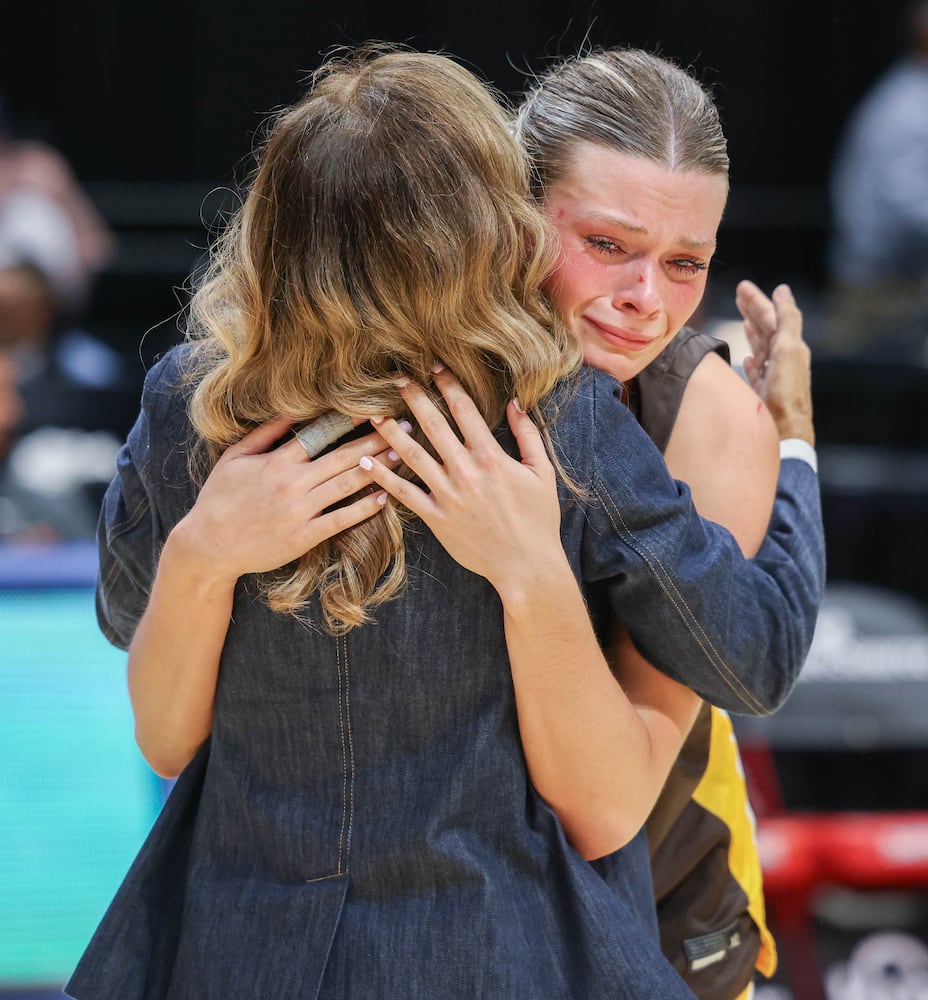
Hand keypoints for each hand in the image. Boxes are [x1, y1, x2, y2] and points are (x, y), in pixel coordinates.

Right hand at [174, 417, 396, 581]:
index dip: (350, 419)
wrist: (208, 545)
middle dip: (377, 440)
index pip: (321, 433)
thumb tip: (291, 410)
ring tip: (403, 455)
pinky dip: (364, 508)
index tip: (375, 408)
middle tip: (404, 427)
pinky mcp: (304, 537)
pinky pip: (341, 520)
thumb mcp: (235, 458)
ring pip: (347, 485)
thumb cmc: (219, 498)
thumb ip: (265, 434)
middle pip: (343, 457)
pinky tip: (385, 497)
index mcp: (277, 461)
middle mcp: (292, 483)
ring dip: (379, 468)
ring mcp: (300, 511)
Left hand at [357, 366, 568, 599]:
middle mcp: (465, 471)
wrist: (526, 565)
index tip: (434, 366)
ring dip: (391, 432)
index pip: (464, 409)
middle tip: (397, 378)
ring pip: (412, 455)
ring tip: (373, 413)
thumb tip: (514, 402)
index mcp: (491, 456)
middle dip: (414, 398)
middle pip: (433, 425)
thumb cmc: (538, 519)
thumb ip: (528, 435)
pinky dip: (384, 478)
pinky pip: (405, 494)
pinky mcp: (436, 518)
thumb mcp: (542, 473)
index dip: (447, 384)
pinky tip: (366, 462)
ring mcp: (447, 495)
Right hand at [737, 280, 814, 444]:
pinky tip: (746, 358)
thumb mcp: (788, 350)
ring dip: (752, 331)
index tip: (743, 287)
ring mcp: (773, 376)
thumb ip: (787, 319)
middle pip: (766, 328)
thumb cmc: (786, 392)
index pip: (773, 316)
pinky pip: (757, 371)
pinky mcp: (764, 392)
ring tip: (742, 319)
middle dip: (753, 310)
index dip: (758, 301)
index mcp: (790, 346)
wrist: (784, 430)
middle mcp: (783, 359)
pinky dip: (751, 361)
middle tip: (739, 293)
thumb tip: (783, 291)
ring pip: (761, 346)